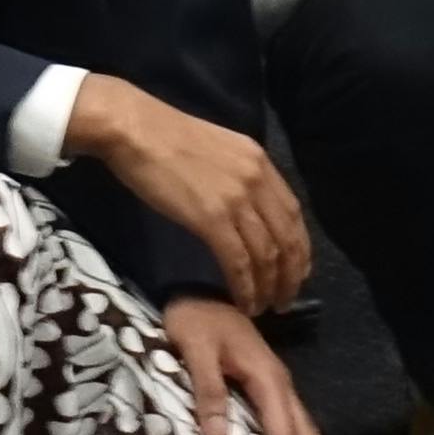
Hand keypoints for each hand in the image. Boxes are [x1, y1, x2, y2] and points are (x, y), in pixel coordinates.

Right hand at [66, 74, 311, 312]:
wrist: (134, 128)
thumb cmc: (164, 135)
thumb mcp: (217, 149)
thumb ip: (238, 174)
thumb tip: (243, 204)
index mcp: (260, 162)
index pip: (293, 214)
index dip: (299, 248)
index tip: (295, 272)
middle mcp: (256, 180)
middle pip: (287, 238)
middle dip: (290, 276)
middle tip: (284, 300)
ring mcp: (236, 199)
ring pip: (266, 254)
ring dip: (269, 287)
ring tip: (265, 307)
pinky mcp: (211, 217)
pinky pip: (238, 261)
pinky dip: (244, 286)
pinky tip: (243, 301)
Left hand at [160, 297, 348, 434]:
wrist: (196, 287)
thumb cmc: (195, 318)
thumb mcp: (195, 348)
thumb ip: (208, 388)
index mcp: (267, 378)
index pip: (283, 433)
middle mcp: (281, 386)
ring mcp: (278, 387)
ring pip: (308, 434)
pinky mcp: (269, 387)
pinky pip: (295, 427)